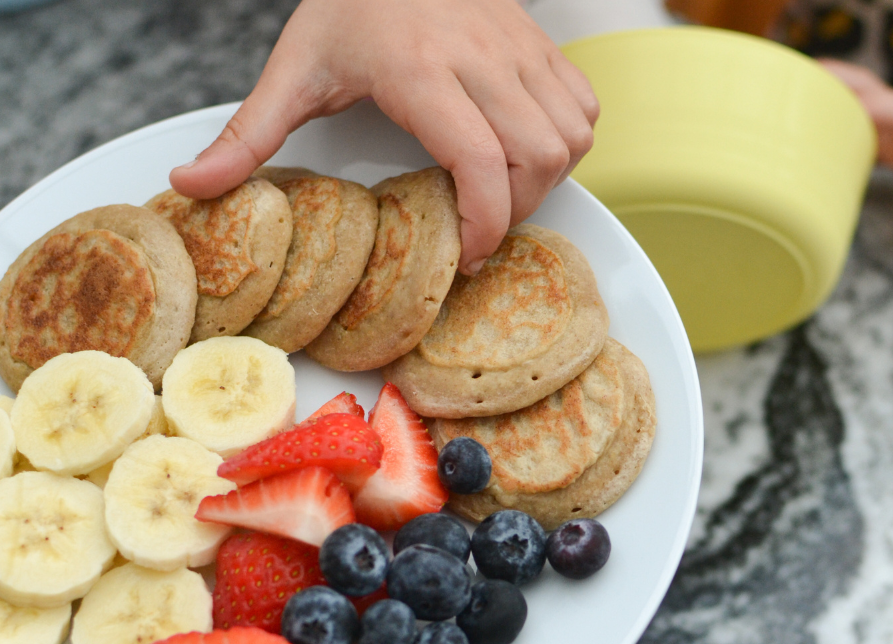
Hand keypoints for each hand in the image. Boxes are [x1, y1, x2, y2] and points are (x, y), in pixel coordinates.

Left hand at [169, 0, 598, 274]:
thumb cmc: (350, 3)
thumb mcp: (294, 68)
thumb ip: (248, 132)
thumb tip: (193, 185)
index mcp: (420, 72)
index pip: (480, 161)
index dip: (485, 222)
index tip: (467, 253)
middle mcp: (481, 59)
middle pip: (538, 158)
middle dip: (517, 211)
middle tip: (480, 228)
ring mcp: (519, 48)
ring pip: (570, 136)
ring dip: (546, 180)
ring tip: (505, 194)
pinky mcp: (541, 42)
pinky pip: (583, 107)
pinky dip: (568, 142)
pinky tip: (529, 152)